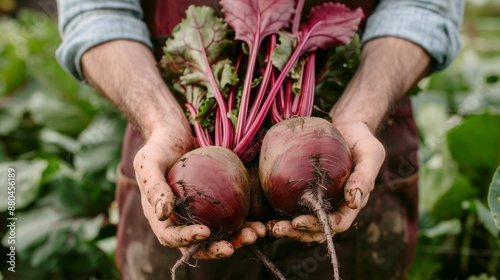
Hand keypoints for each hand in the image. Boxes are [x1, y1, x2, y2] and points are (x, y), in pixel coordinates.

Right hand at [134, 127, 265, 258]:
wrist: (176, 133)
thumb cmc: (158, 147)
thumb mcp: (148, 162)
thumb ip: (153, 186)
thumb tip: (163, 214)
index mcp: (161, 218)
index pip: (172, 237)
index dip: (187, 239)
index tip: (205, 232)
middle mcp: (182, 221)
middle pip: (200, 244)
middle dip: (220, 247)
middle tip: (240, 242)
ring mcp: (202, 214)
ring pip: (220, 235)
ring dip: (239, 238)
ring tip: (258, 233)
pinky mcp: (218, 204)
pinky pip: (232, 218)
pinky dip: (246, 222)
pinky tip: (262, 221)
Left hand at [267, 121, 384, 241]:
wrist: (348, 128)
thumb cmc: (362, 140)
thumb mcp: (371, 154)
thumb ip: (365, 177)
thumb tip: (354, 203)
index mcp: (351, 204)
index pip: (336, 224)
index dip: (318, 226)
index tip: (298, 222)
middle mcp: (333, 207)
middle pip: (316, 230)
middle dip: (297, 233)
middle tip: (276, 229)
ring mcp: (318, 201)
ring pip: (302, 224)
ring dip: (286, 229)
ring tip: (267, 226)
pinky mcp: (305, 191)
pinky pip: (291, 207)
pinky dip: (279, 213)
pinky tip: (263, 212)